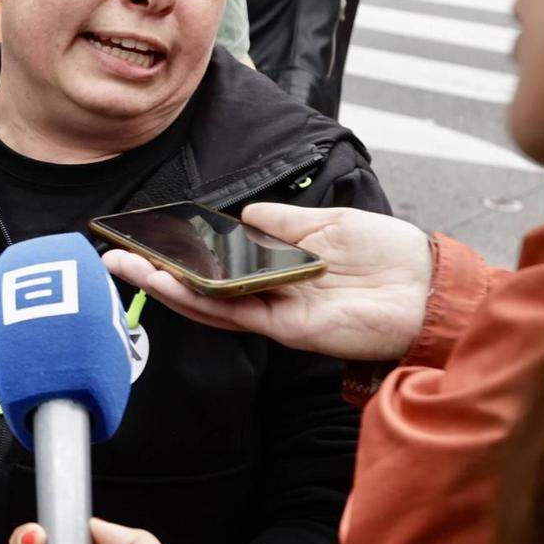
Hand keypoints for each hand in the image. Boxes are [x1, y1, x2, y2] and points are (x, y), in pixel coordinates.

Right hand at [100, 203, 432, 361]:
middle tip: (114, 257)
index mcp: (279, 267)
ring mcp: (276, 313)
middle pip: (201, 286)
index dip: (182, 252)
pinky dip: (200, 300)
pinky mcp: (288, 329)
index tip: (147, 236)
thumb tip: (243, 214)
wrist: (429, 285)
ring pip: (208, 303)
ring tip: (129, 270)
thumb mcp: (327, 223)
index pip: (218, 263)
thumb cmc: (389, 254)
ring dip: (165, 287)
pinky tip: (172, 284)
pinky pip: (235, 314)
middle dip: (156, 272)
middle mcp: (270, 293)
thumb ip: (282, 223)